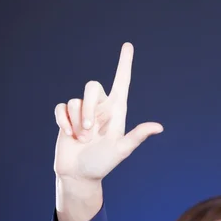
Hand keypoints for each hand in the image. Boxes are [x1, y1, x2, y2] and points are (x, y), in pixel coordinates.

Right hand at [53, 42, 162, 182]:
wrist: (80, 175)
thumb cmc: (103, 163)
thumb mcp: (121, 150)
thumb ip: (137, 136)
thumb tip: (159, 127)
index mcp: (116, 111)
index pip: (122, 82)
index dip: (124, 64)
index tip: (128, 45)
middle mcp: (100, 107)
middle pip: (92, 86)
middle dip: (89, 107)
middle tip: (91, 131)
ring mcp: (82, 111)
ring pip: (76, 100)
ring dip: (78, 121)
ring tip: (82, 139)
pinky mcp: (66, 117)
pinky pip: (61, 107)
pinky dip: (64, 121)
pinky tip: (69, 135)